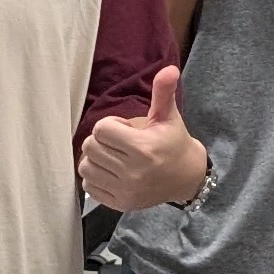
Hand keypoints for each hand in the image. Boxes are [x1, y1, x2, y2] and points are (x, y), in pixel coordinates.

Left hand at [80, 66, 209, 212]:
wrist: (186, 177)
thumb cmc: (173, 142)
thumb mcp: (168, 116)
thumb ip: (163, 92)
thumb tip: (169, 69)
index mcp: (143, 148)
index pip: (101, 129)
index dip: (110, 124)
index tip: (124, 128)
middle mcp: (133, 172)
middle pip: (90, 147)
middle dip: (101, 140)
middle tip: (119, 142)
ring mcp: (125, 191)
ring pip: (86, 167)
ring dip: (95, 158)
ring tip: (113, 156)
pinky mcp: (120, 204)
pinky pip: (89, 186)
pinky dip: (95, 176)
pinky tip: (111, 171)